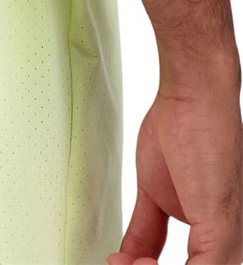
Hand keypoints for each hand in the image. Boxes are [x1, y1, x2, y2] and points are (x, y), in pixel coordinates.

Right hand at [107, 84, 241, 264]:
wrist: (193, 99)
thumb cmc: (184, 132)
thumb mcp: (154, 192)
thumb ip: (145, 229)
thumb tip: (126, 255)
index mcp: (216, 236)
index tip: (116, 262)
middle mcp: (233, 241)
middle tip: (117, 264)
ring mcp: (233, 238)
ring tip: (124, 263)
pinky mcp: (223, 228)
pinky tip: (139, 262)